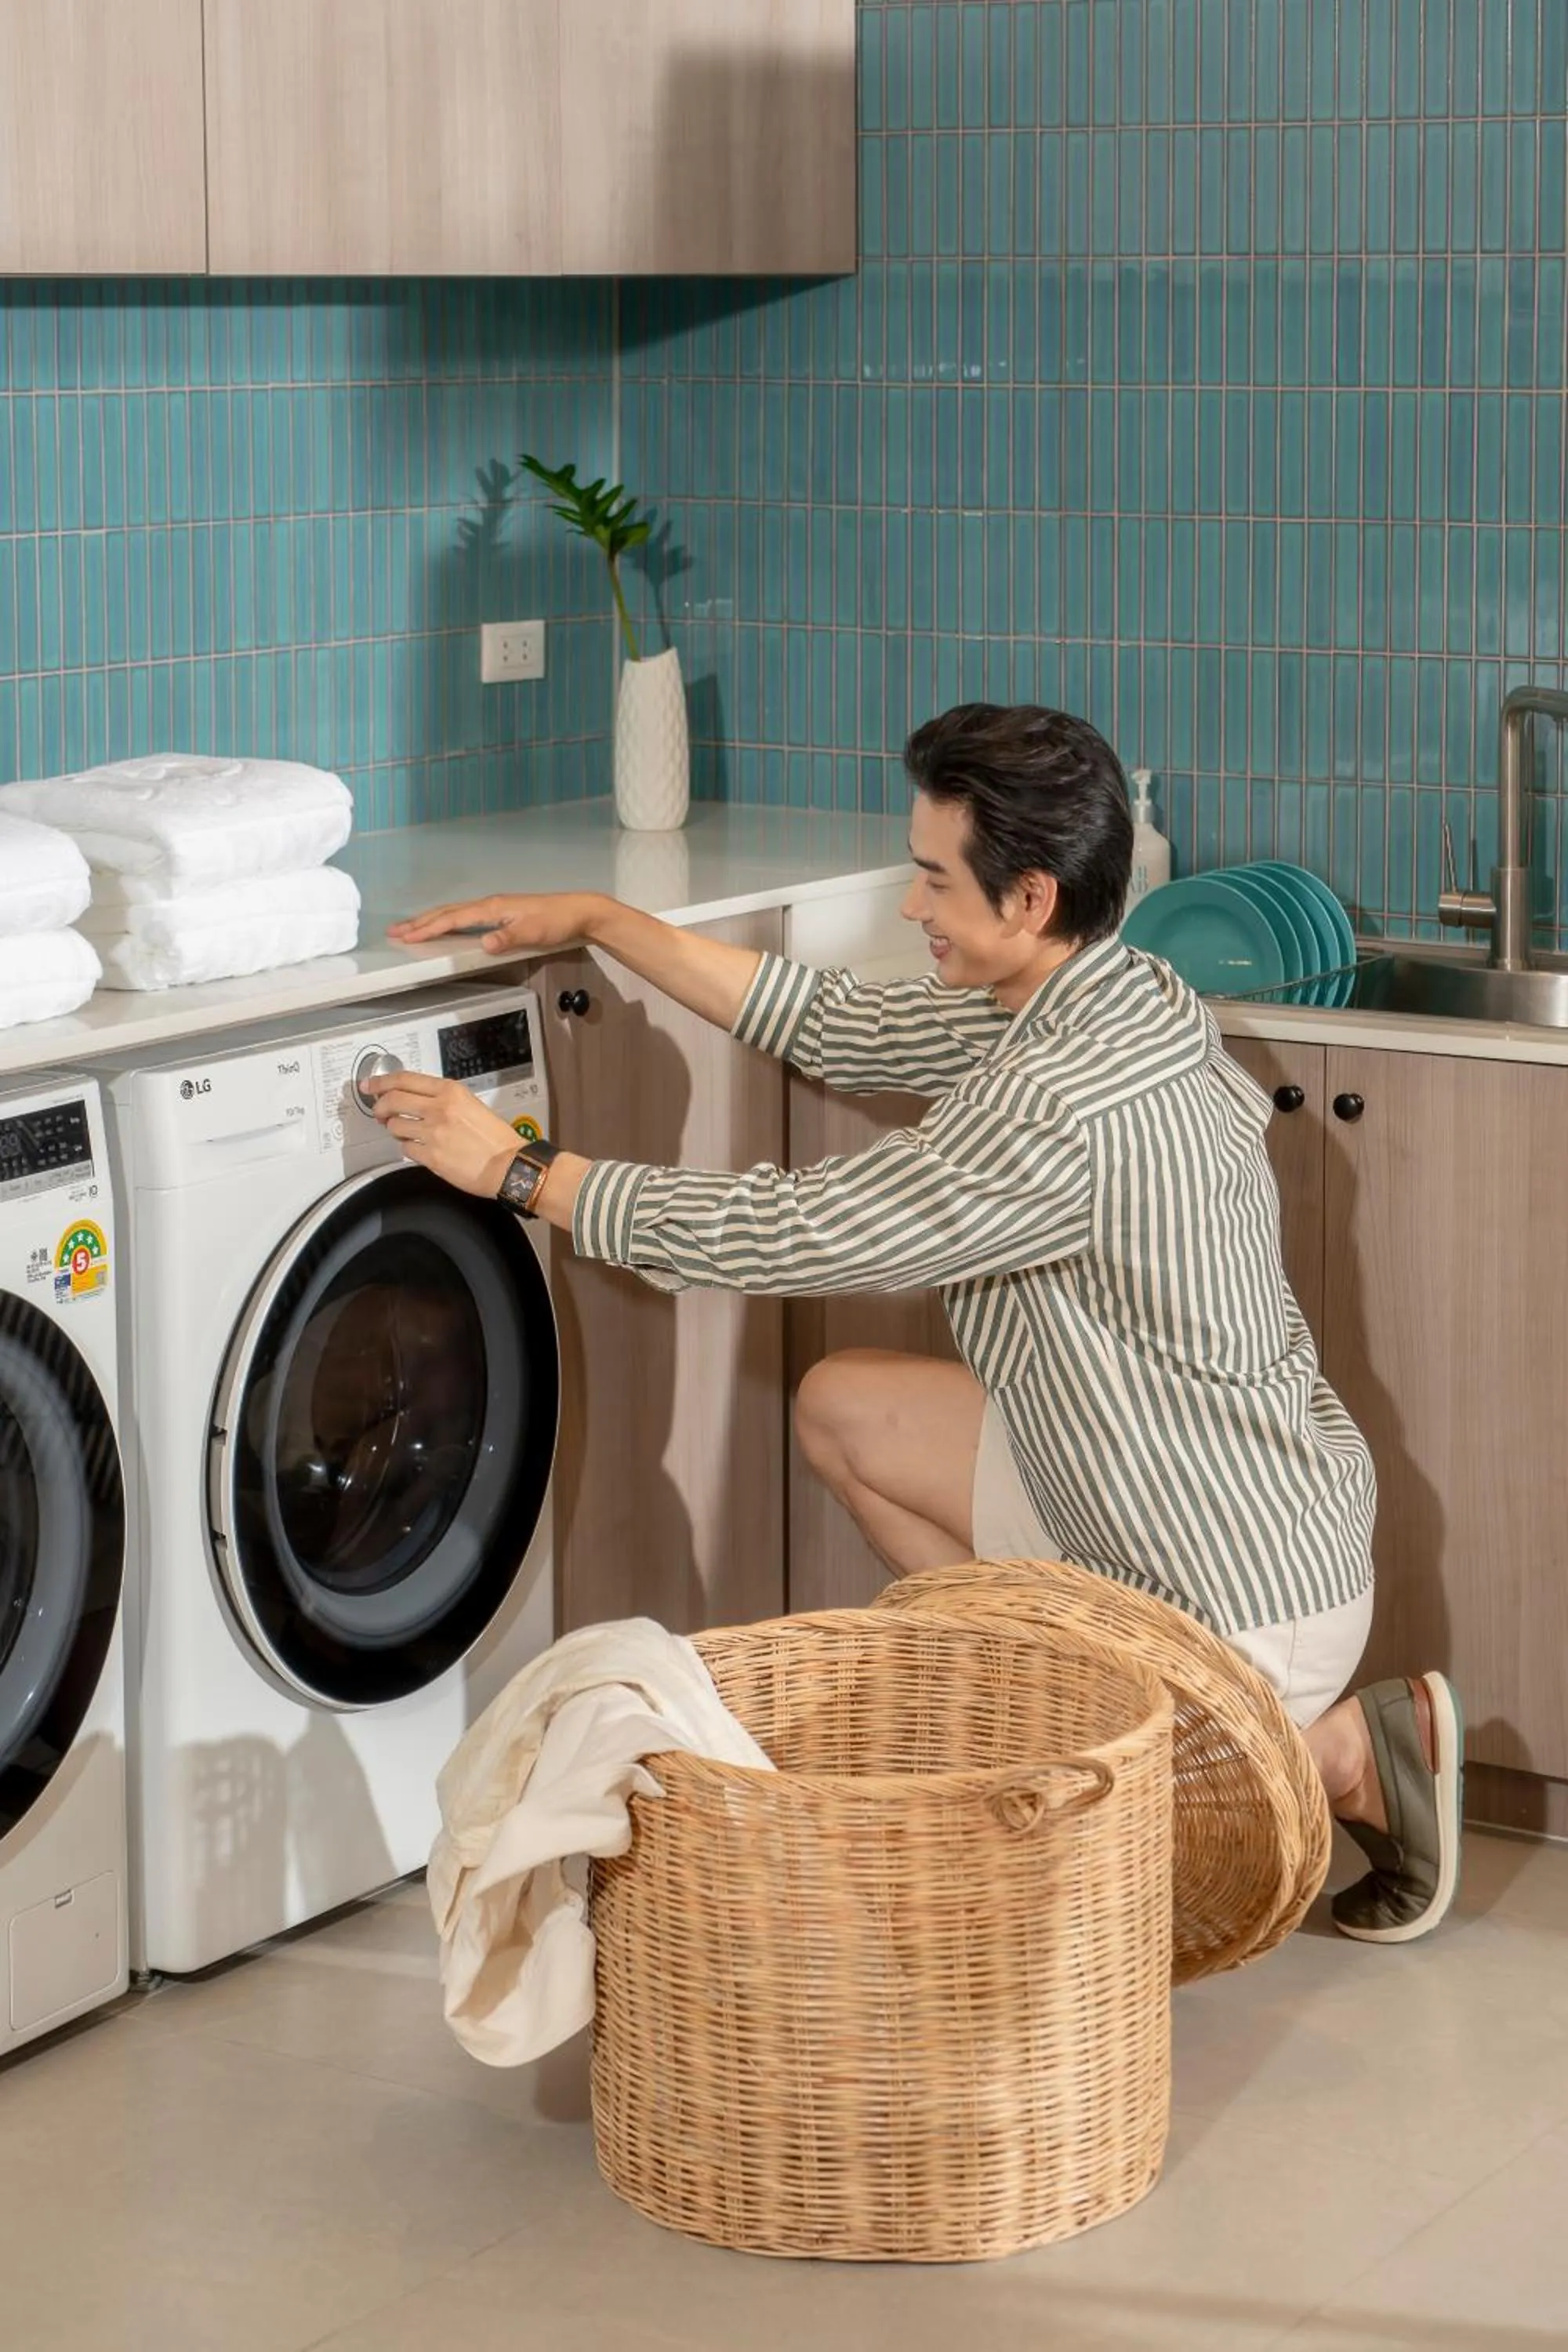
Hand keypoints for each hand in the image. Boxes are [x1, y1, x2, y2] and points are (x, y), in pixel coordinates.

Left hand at [366, 1071, 520, 1198]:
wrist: (508, 1165)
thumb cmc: (495, 1137)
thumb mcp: (471, 1104)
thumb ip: (443, 1099)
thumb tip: (414, 1101)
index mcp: (450, 1092)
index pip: (405, 1079)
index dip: (381, 1081)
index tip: (369, 1085)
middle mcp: (439, 1108)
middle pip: (393, 1100)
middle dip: (380, 1107)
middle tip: (379, 1112)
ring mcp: (433, 1133)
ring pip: (395, 1126)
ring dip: (394, 1129)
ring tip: (405, 1132)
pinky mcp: (431, 1156)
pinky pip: (405, 1149)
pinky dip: (408, 1148)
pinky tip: (419, 1148)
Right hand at [387, 892, 606, 956]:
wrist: (580, 912)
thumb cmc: (558, 921)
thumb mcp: (534, 932)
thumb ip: (508, 938)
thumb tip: (485, 944)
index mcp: (493, 908)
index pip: (453, 918)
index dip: (429, 928)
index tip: (407, 936)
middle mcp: (490, 905)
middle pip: (447, 913)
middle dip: (420, 922)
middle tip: (395, 931)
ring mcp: (495, 908)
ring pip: (455, 913)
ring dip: (431, 921)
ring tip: (411, 928)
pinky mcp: (502, 914)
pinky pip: (466, 917)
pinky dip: (449, 921)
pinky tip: (446, 927)